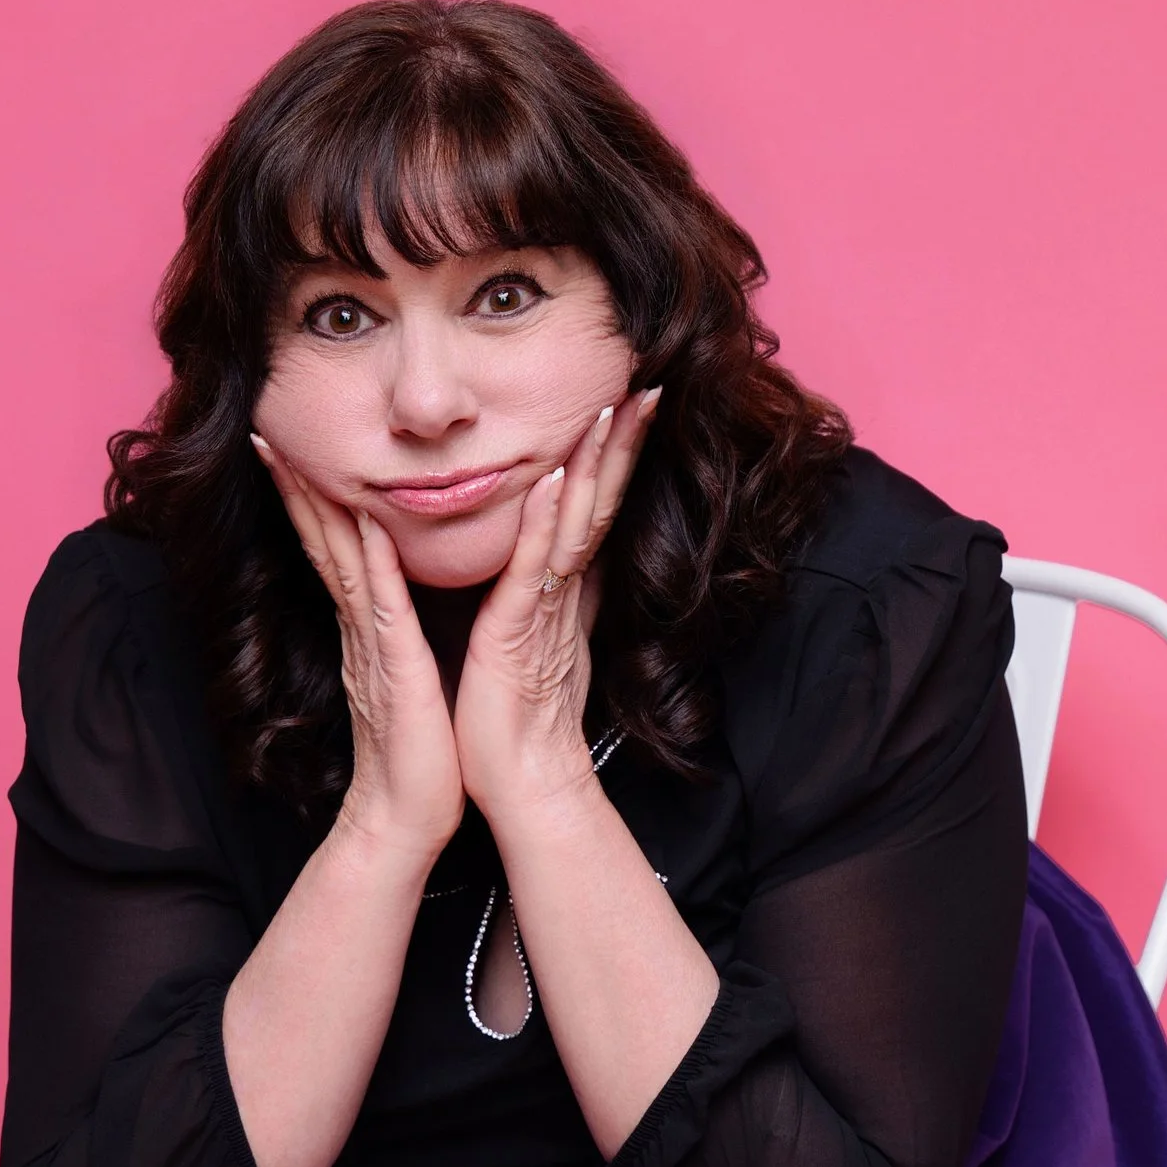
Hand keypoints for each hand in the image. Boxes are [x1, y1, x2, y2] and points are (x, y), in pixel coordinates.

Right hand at [253, 434, 464, 866]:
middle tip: (266, 431)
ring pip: (339, 560)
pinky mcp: (394, 668)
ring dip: (316, 506)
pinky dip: (373, 563)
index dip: (311, 498)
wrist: (407, 816)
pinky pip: (383, 606)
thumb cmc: (419, 752)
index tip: (292, 449)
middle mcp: (360, 629)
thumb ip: (400, 634)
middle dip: (294, 485)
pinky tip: (364, 522)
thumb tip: (402, 602)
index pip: (335, 549)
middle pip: (321, 542)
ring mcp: (371, 646)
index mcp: (368, 628)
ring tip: (290, 455)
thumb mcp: (410, 676)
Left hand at [451, 389, 661, 827]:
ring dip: (599, 465)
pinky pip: (538, 568)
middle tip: (650, 383)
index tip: (636, 400)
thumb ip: (551, 598)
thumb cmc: (516, 720)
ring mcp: (548, 609)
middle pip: (603, 502)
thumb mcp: (535, 641)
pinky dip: (551, 522)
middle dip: (626, 442)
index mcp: (563, 590)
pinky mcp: (522, 631)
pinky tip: (562, 479)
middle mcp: (564, 592)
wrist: (521, 783)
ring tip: (616, 408)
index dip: (619, 455)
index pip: (597, 507)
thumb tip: (562, 563)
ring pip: (580, 523)